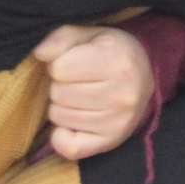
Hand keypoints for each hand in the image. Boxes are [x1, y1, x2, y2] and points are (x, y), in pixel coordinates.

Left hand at [31, 25, 152, 160]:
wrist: (144, 76)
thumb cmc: (110, 53)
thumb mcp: (89, 35)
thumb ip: (62, 39)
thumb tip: (40, 54)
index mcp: (118, 59)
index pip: (59, 68)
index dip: (59, 63)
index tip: (72, 63)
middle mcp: (122, 93)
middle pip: (58, 93)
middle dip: (60, 85)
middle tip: (76, 81)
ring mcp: (118, 121)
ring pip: (59, 117)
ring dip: (61, 106)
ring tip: (78, 96)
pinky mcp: (112, 141)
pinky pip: (69, 147)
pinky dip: (61, 136)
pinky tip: (71, 123)